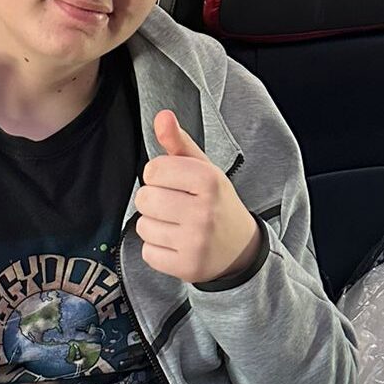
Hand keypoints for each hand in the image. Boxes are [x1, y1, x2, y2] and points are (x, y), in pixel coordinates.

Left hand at [135, 110, 260, 284]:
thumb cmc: (215, 203)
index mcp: (208, 180)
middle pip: (144, 198)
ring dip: (154, 225)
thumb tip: (161, 116)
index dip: (158, 176)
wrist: (240, 248)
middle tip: (173, 205)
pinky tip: (176, 244)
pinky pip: (148, 253)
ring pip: (143, 226)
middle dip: (153, 200)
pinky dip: (156, 249)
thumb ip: (178, 143)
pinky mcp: (187, 267)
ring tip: (176, 225)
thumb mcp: (203, 169)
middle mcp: (204, 211)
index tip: (174, 183)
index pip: (153, 170)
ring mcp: (196, 242)